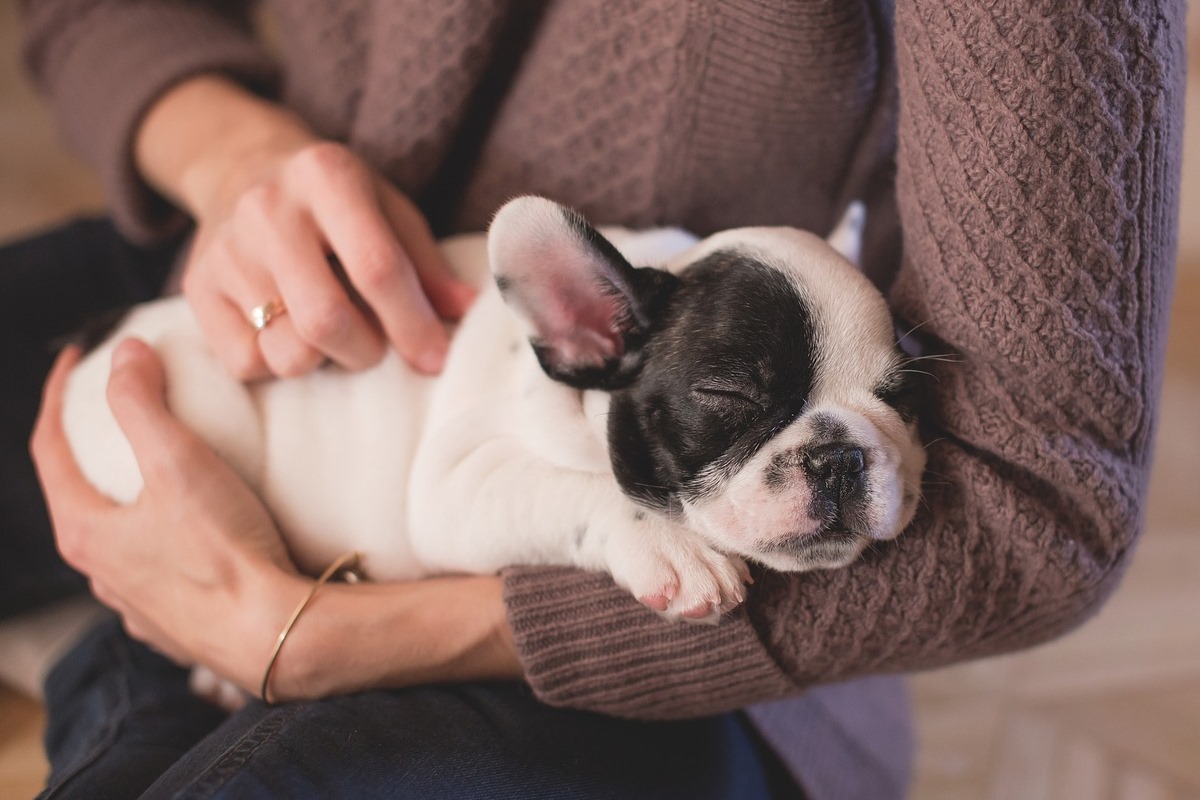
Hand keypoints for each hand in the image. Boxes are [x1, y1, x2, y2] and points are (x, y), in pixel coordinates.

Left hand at [31, 341, 522, 697]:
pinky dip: (162, 538)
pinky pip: (156, 570)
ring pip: (118, 538)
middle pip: (79, 494)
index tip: (77, 359)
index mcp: (85, 531)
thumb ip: (144, 404)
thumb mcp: (179, 463)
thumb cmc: (224, 551)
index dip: (58, 395)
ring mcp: (136, 603)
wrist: (274, 633)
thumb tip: (125, 353)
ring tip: (161, 470)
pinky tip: (193, 532)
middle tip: (120, 411)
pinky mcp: (175, 623)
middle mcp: (100, 573)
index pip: (48, 449)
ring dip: (128, 498)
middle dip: (93, 447)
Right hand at [137, 76, 475, 379]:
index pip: (376, 267)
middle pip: (326, 320)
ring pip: (286, 351)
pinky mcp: (196, 288)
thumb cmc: (334, 200)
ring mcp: (225, 250)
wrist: (239, 167)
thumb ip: (426, 264)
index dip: (412, 323)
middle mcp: (267, 209)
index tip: (435, 359)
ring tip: (331, 333)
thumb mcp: (388, 209)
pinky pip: (246, 363)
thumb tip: (469, 312)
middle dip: (366, 350)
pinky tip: (287, 331)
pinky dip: (277, 363)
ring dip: (323, 360)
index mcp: (326, 176)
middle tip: (376, 344)